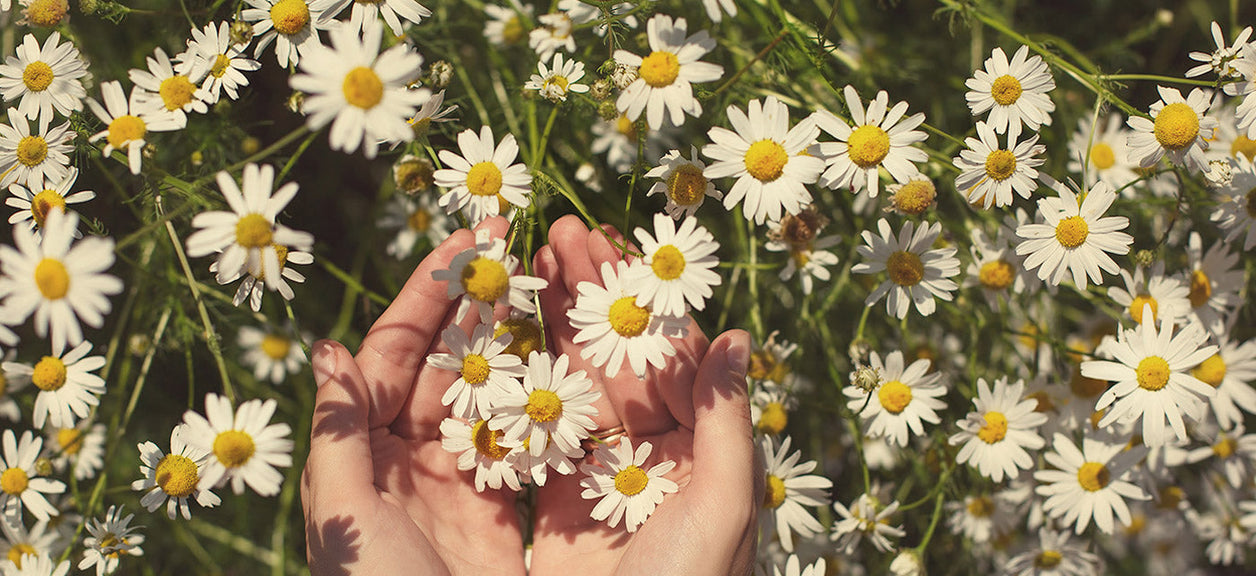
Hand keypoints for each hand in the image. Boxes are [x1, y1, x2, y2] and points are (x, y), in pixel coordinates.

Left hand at [302, 217, 525, 575]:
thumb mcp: (342, 514)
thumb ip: (338, 433)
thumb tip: (329, 350)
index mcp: (363, 452)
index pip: (392, 353)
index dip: (428, 294)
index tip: (468, 240)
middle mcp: (408, 459)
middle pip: (444, 360)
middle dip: (478, 301)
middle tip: (518, 244)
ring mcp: (459, 483)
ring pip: (488, 392)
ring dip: (515, 339)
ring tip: (549, 284)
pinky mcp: (502, 515)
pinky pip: (523, 442)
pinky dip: (543, 400)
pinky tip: (569, 359)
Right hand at [527, 215, 759, 575]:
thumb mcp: (722, 508)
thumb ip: (728, 421)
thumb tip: (736, 334)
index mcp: (700, 457)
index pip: (671, 358)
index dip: (640, 298)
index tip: (608, 241)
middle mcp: (650, 463)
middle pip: (618, 363)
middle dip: (591, 296)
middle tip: (559, 231)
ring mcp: (598, 487)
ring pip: (574, 391)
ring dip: (553, 330)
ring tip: (528, 265)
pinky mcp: (551, 517)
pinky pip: (536, 442)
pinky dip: (519, 391)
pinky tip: (500, 341)